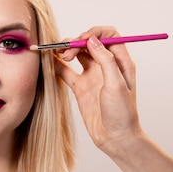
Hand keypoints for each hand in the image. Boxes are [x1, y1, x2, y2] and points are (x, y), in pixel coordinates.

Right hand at [54, 26, 141, 155]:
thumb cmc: (122, 114)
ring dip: (67, 50)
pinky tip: (50, 62)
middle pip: (90, 42)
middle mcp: (106, 66)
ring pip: (78, 54)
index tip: (83, 39)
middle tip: (68, 52)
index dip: (95, 33)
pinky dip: (58, 64)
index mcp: (121, 62)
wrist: (115, 138)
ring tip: (58, 54)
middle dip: (77, 42)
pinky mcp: (80, 87)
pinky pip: (67, 71)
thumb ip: (105, 61)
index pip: (109, 35)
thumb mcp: (116, 85)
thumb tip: (93, 40)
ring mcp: (92, 76)